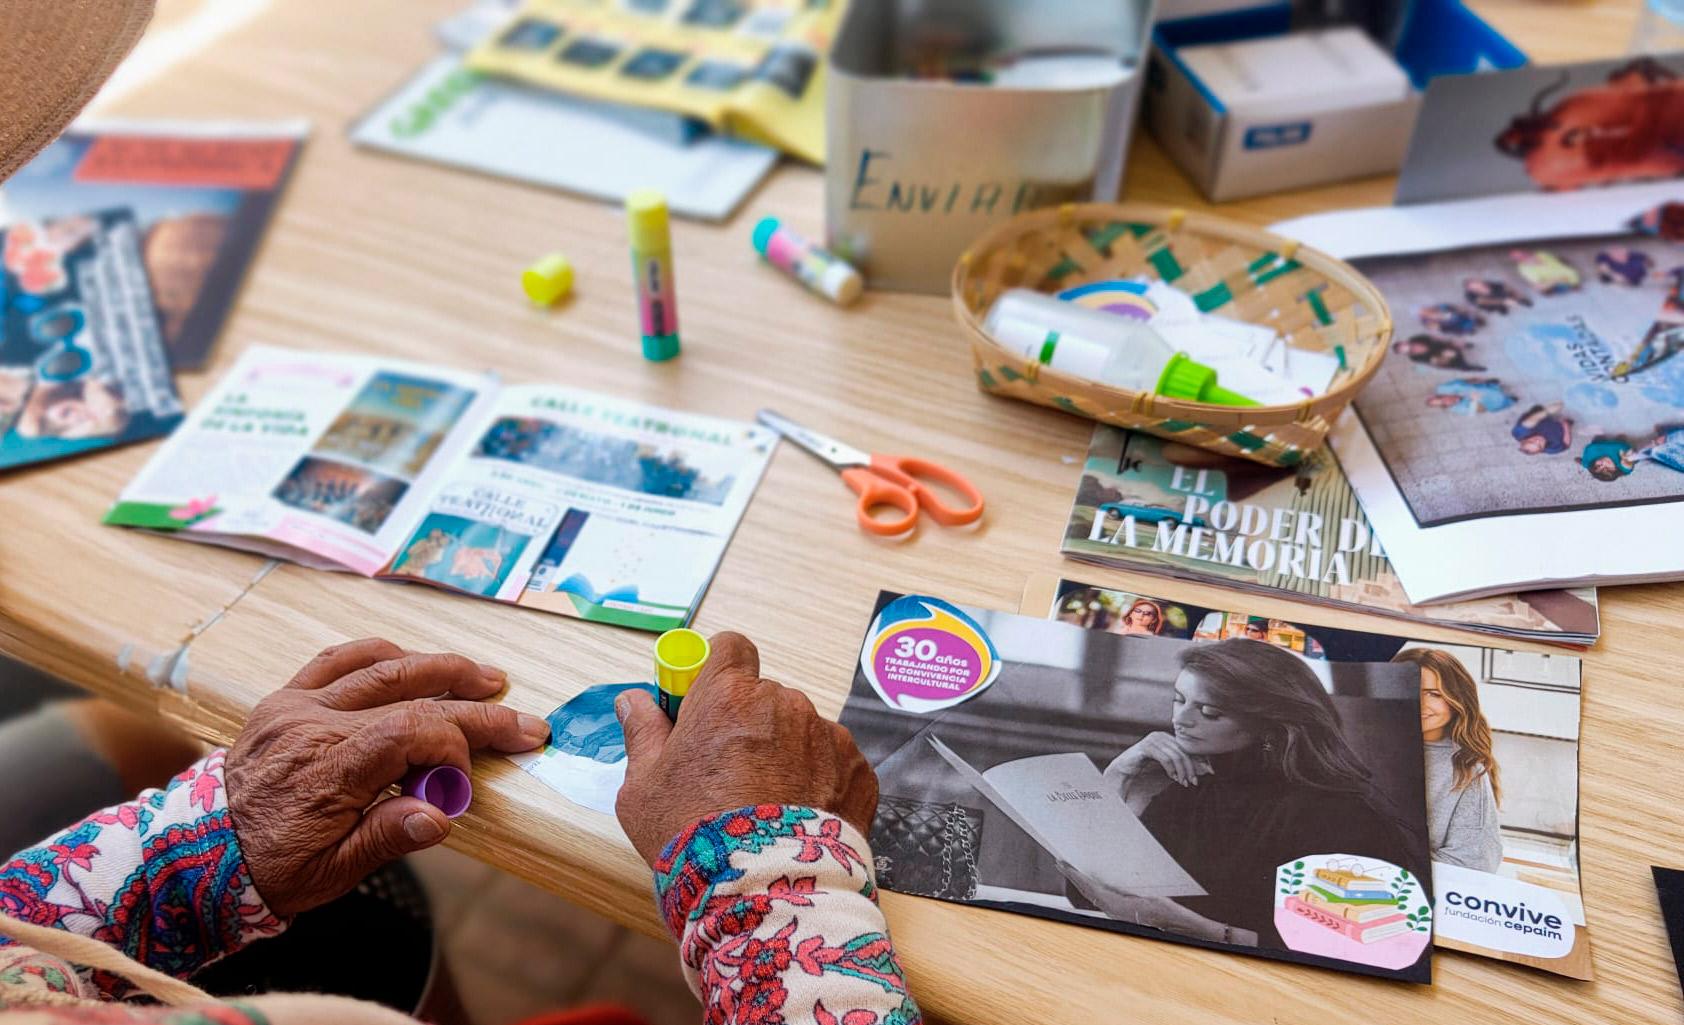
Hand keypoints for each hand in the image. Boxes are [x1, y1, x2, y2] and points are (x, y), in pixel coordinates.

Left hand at [225, 639, 550, 916]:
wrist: (199, 854)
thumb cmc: (271, 867)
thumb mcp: (330, 872)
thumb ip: (387, 838)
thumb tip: (441, 817)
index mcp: (327, 770)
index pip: (410, 731)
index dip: (454, 746)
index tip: (467, 781)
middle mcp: (313, 726)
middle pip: (409, 696)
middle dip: (474, 706)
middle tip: (521, 719)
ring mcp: (297, 706)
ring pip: (381, 669)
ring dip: (440, 668)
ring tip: (483, 678)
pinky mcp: (284, 699)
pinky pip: (337, 660)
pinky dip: (381, 655)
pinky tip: (414, 660)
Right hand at [614, 632, 877, 867]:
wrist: (762, 892)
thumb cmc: (692, 836)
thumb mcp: (642, 787)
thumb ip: (642, 733)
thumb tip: (633, 700)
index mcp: (728, 696)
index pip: (730, 648)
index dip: (718, 669)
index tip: (707, 700)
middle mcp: (783, 703)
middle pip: (765, 697)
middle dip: (750, 725)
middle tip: (731, 774)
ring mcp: (826, 736)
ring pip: (801, 731)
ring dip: (786, 754)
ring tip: (767, 808)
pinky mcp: (858, 770)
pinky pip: (834, 763)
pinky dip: (820, 783)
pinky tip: (798, 820)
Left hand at [1054, 860, 1190, 931]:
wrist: (1177, 926)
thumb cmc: (1166, 911)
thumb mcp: (1148, 895)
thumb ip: (1128, 889)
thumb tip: (1109, 876)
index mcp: (1116, 906)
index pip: (1089, 887)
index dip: (1074, 875)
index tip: (1061, 863)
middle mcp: (1112, 911)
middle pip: (1087, 891)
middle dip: (1073, 876)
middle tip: (1059, 861)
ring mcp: (1116, 913)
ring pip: (1093, 894)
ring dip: (1082, 882)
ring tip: (1071, 867)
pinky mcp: (1122, 912)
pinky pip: (1102, 897)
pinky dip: (1093, 887)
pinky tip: (1091, 880)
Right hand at [1103, 732, 1210, 789]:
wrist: (1124, 774)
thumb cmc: (1146, 772)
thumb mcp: (1169, 770)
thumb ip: (1184, 767)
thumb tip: (1208, 768)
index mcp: (1167, 738)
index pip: (1188, 747)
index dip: (1200, 759)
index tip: (1208, 772)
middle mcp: (1161, 735)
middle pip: (1184, 751)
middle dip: (1191, 768)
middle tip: (1193, 782)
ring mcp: (1153, 740)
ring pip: (1176, 755)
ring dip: (1182, 771)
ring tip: (1183, 782)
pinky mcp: (1146, 747)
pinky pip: (1164, 758)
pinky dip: (1171, 770)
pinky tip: (1172, 778)